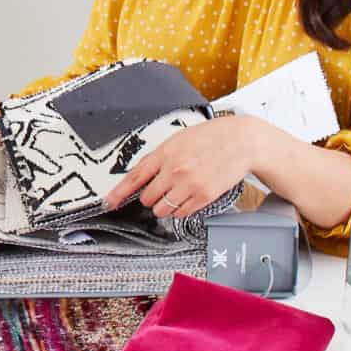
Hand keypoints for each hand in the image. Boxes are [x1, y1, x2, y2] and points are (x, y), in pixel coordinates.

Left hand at [103, 116, 267, 217]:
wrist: (241, 141)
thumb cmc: (211, 137)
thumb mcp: (179, 139)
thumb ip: (160, 157)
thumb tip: (142, 174)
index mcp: (164, 153)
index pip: (134, 178)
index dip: (118, 193)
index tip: (109, 203)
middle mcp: (174, 170)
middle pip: (147, 198)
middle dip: (150, 197)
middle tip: (161, 190)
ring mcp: (189, 184)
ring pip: (162, 209)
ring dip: (165, 206)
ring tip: (177, 193)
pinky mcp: (204, 196)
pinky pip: (181, 213)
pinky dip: (180, 210)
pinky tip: (188, 197)